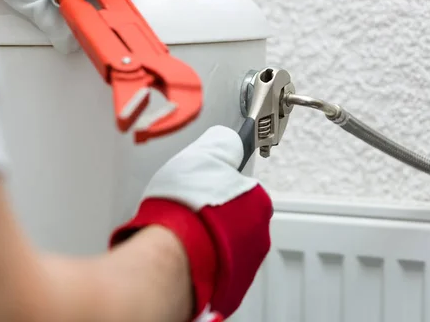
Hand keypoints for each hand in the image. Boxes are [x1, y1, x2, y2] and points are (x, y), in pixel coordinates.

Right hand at [110, 125, 272, 320]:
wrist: (171, 254)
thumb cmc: (186, 208)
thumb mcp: (203, 155)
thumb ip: (221, 146)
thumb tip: (228, 139)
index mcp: (258, 203)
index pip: (245, 191)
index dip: (220, 188)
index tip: (205, 190)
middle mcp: (258, 237)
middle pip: (237, 222)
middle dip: (217, 218)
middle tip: (191, 213)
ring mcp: (244, 267)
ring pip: (226, 249)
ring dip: (209, 242)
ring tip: (183, 234)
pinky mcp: (227, 290)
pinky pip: (214, 271)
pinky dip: (201, 264)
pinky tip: (182, 255)